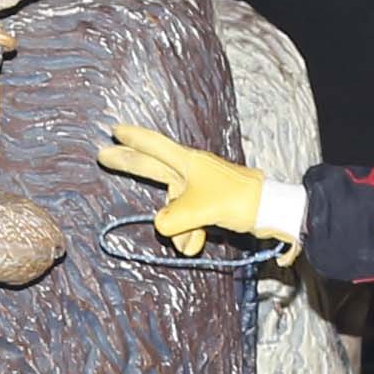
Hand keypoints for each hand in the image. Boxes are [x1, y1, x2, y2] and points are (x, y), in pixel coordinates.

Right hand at [100, 123, 291, 256]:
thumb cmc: (237, 201)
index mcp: (189, 163)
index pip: (155, 146)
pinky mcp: (206, 204)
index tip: (115, 131)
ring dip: (179, 229)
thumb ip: (172, 219)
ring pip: (172, 210)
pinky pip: (186, 221)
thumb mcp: (199, 210)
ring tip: (195, 238)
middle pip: (153, 168)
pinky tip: (199, 243)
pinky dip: (189, 234)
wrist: (269, 211)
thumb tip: (161, 225)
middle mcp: (190, 172)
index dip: (134, 140)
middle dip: (130, 164)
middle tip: (104, 154)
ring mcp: (198, 189)